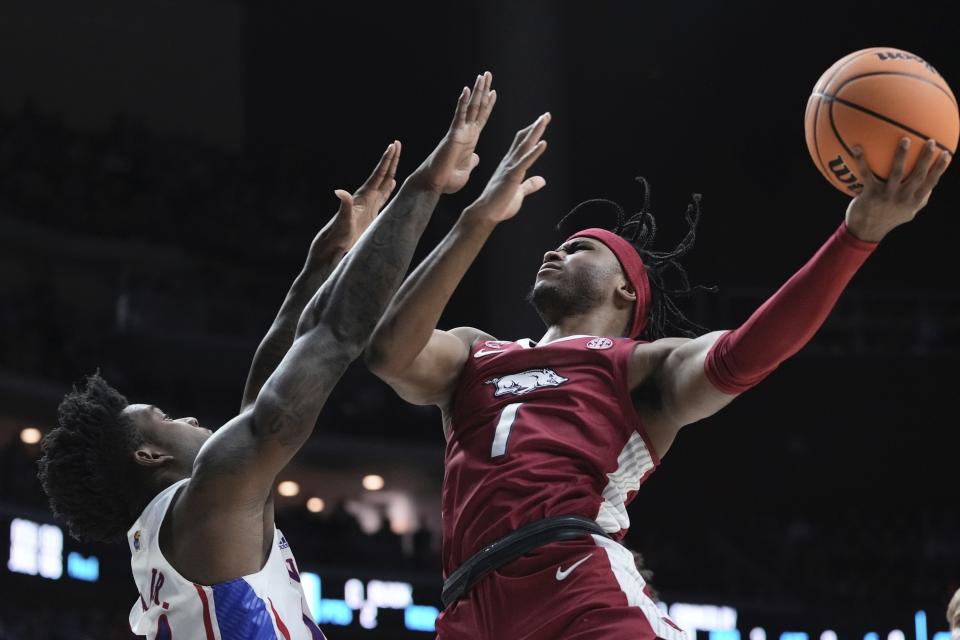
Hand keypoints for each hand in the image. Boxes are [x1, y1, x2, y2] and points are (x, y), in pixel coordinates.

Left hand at [318, 141, 400, 255]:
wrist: (333, 246)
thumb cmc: (338, 235)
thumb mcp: (343, 221)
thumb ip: (344, 206)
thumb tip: (339, 191)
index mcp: (363, 196)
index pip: (378, 175)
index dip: (386, 160)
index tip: (393, 146)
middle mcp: (366, 197)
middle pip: (382, 174)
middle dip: (390, 159)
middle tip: (397, 143)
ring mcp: (369, 204)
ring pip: (384, 183)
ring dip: (391, 170)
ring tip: (397, 158)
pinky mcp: (371, 213)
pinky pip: (383, 196)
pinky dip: (390, 188)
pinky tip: (393, 183)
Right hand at [415, 72, 496, 193]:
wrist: (434, 185)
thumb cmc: (447, 181)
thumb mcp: (466, 171)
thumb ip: (472, 162)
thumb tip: (476, 158)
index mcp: (471, 140)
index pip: (481, 118)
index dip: (488, 105)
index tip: (493, 92)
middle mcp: (465, 132)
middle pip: (477, 107)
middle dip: (483, 90)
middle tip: (487, 74)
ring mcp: (459, 132)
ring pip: (470, 108)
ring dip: (476, 91)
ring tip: (482, 76)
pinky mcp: (453, 136)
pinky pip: (459, 117)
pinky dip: (462, 103)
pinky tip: (466, 90)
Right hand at [464, 112, 549, 223]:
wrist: (486, 213)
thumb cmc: (499, 205)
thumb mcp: (519, 193)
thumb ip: (530, 185)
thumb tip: (542, 180)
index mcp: (511, 165)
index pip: (522, 145)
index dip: (531, 133)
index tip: (540, 122)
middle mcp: (510, 162)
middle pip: (524, 140)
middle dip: (535, 127)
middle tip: (546, 115)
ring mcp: (510, 168)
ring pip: (525, 146)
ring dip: (535, 132)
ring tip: (544, 119)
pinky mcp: (512, 176)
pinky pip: (525, 161)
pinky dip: (534, 152)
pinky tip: (543, 143)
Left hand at [845, 137, 949, 241]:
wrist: (865, 232)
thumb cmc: (888, 218)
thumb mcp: (908, 212)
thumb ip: (921, 199)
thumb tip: (933, 183)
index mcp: (913, 201)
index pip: (930, 182)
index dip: (939, 168)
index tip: (946, 152)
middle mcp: (902, 198)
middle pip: (917, 175)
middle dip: (925, 158)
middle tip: (931, 141)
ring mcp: (886, 196)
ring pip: (896, 173)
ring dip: (901, 156)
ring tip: (905, 139)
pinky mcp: (870, 194)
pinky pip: (866, 174)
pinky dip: (861, 160)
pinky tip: (856, 147)